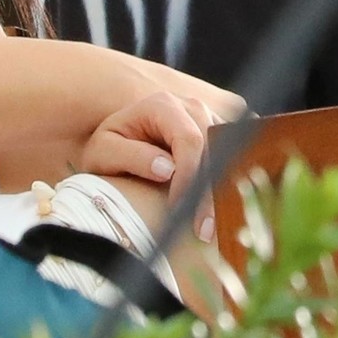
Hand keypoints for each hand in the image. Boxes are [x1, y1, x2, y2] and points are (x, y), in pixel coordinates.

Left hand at [80, 89, 220, 239]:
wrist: (114, 143)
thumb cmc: (106, 147)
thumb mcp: (103, 152)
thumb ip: (131, 156)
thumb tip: (167, 169)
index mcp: (162, 105)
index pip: (189, 140)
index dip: (189, 176)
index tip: (180, 211)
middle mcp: (190, 106)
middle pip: (214, 149)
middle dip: (208, 192)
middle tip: (202, 232)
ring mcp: (208, 118)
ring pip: (229, 155)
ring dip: (222, 192)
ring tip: (210, 230)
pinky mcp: (217, 134)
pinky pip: (233, 159)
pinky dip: (228, 186)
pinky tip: (219, 216)